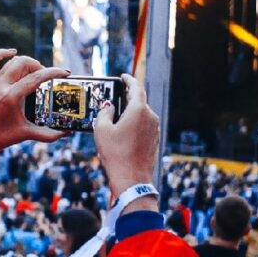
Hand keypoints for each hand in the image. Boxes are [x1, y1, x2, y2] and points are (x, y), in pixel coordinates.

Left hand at [0, 49, 68, 161]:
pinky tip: (12, 52)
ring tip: (35, 73)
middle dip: (39, 66)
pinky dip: (1, 54)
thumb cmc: (1, 138)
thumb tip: (67, 133)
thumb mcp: (27, 134)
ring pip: (12, 61)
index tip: (65, 72)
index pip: (36, 77)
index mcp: (11, 97)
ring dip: (27, 63)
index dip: (53, 73)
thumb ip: (48, 135)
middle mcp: (1, 86)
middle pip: (24, 63)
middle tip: (47, 78)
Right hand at [94, 74, 158, 212]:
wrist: (132, 179)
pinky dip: (135, 123)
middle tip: (115, 96)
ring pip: (142, 114)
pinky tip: (123, 130)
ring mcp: (154, 128)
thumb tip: (109, 107)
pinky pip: (144, 125)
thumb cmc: (116, 154)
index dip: (129, 80)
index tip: (123, 76)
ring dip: (130, 112)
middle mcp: (150, 116)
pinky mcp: (154, 139)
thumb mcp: (102, 130)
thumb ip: (105, 113)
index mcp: (139, 110)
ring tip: (116, 116)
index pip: (136, 87)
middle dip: (128, 97)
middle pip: (139, 100)